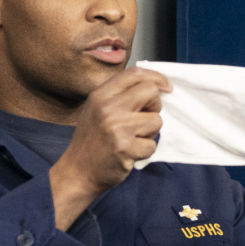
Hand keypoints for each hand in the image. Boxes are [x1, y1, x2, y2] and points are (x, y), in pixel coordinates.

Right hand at [48, 67, 170, 229]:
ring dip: (150, 132)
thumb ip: (119, 94)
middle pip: (151, 92)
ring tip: (133, 139)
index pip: (135, 74)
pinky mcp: (125, 148)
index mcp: (101, 94)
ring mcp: (117, 127)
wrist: (78, 172)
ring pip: (156, 120)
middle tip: (145, 118)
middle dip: (155, 106)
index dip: (156, 78)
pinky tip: (130, 153)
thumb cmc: (91, 141)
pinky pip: (152, 145)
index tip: (166, 87)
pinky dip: (145, 151)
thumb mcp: (97, 109)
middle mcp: (108, 107)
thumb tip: (153, 84)